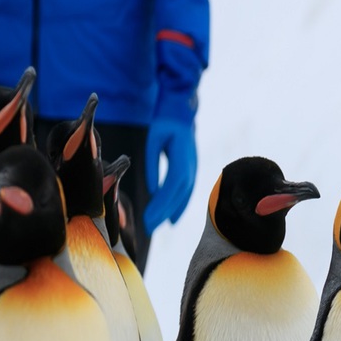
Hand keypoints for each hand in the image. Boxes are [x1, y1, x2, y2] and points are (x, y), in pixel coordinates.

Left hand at [143, 115, 197, 233]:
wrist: (181, 113)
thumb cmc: (165, 123)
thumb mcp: (154, 138)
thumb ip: (152, 163)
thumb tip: (152, 189)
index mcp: (182, 161)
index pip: (170, 189)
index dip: (160, 206)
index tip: (147, 219)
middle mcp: (191, 170)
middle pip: (177, 197)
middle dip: (162, 214)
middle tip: (147, 228)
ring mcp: (193, 172)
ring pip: (183, 198)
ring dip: (170, 213)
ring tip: (156, 226)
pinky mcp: (191, 172)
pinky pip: (186, 194)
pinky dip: (179, 208)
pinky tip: (171, 219)